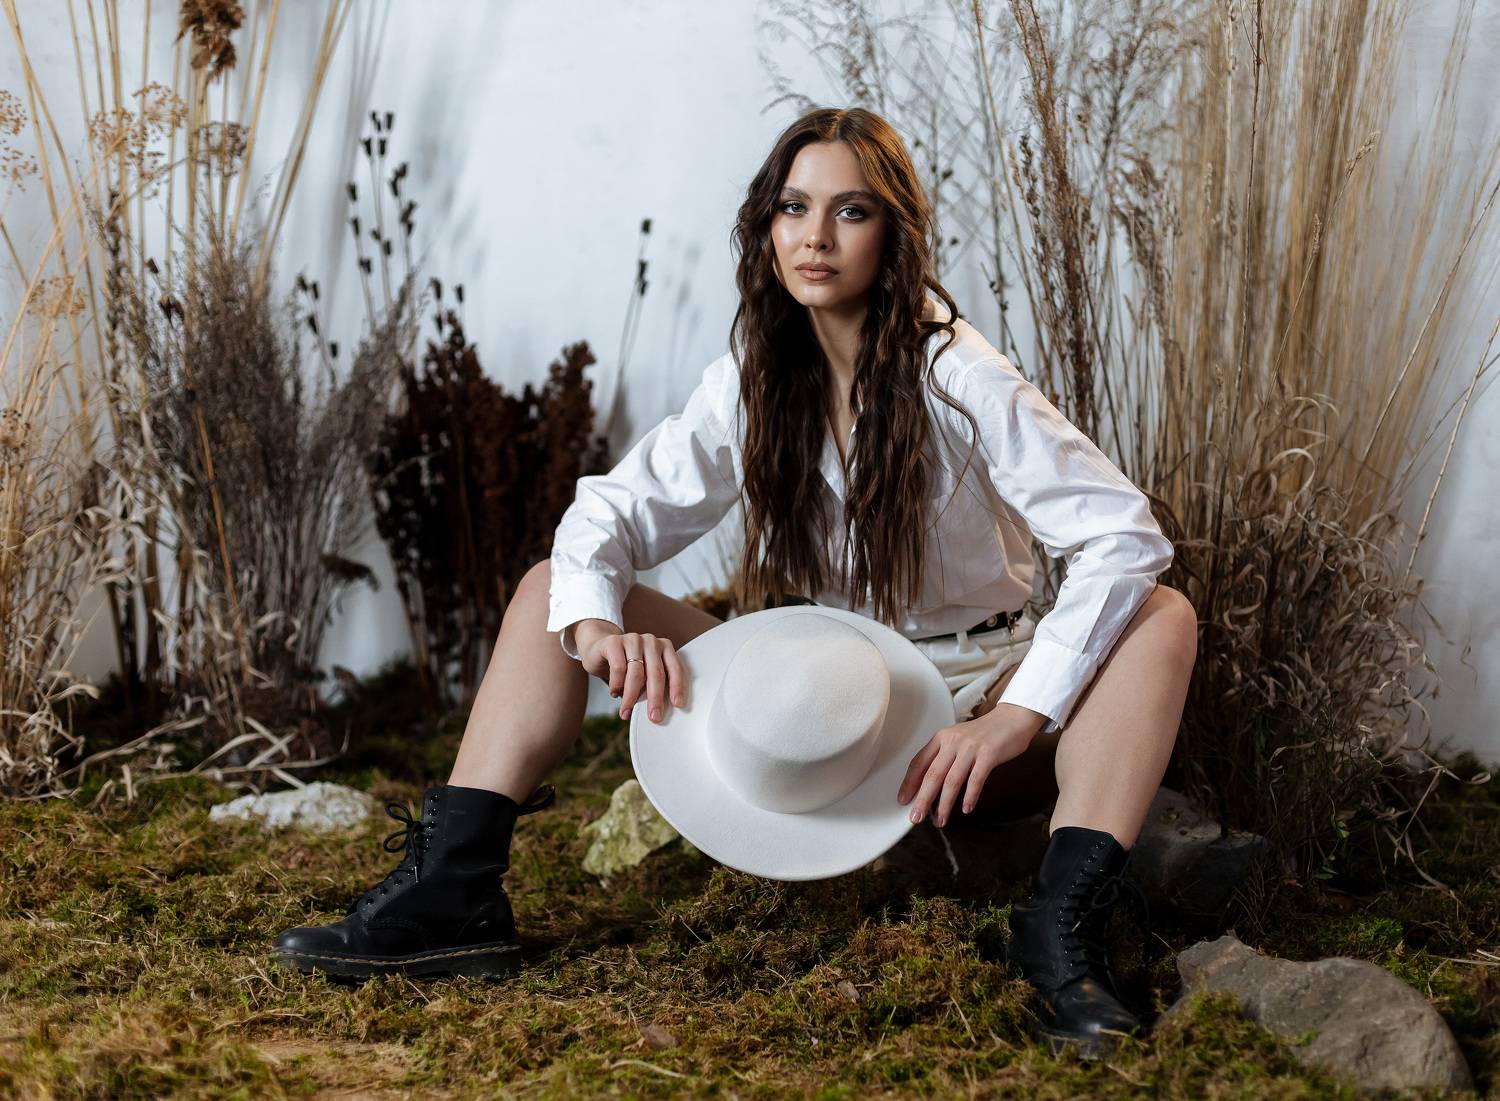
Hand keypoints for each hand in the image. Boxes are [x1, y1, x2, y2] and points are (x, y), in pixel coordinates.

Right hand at [580, 630, 685, 723]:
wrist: (598, 649)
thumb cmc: (626, 666)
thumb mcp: (644, 675)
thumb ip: (653, 686)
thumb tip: (658, 711)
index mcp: (664, 647)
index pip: (675, 668)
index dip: (677, 687)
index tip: (678, 705)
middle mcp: (651, 641)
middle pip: (656, 673)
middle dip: (655, 698)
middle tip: (654, 717)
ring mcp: (633, 639)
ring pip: (636, 674)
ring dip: (631, 697)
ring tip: (626, 712)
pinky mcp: (614, 642)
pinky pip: (618, 668)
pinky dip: (617, 685)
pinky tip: (614, 693)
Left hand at [896, 706, 1045, 826]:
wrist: (1012, 719)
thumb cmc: (984, 734)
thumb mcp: (958, 740)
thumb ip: (944, 758)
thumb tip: (929, 786)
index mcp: (942, 738)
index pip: (919, 762)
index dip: (909, 783)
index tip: (903, 800)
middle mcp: (953, 742)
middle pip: (933, 775)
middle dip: (923, 799)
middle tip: (916, 817)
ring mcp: (971, 747)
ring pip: (952, 781)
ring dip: (945, 804)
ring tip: (940, 820)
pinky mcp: (989, 754)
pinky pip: (976, 779)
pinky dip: (970, 796)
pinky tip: (966, 809)